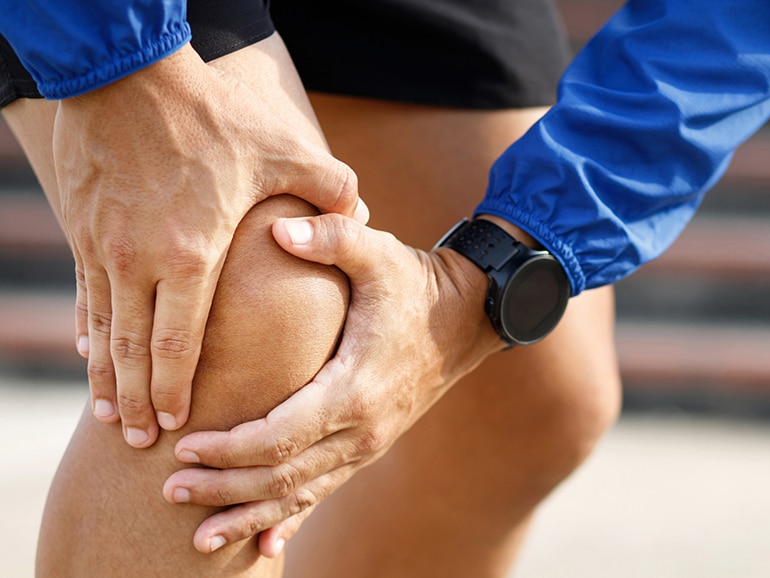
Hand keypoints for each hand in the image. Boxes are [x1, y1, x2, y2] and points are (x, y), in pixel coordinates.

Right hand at [54, 43, 366, 447]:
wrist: (127, 71)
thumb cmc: (210, 115)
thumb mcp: (281, 148)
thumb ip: (328, 188)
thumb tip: (361, 212)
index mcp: (191, 252)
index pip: (180, 341)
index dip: (175, 388)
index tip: (177, 423)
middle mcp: (138, 260)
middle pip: (133, 350)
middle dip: (136, 400)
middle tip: (140, 440)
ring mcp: (103, 245)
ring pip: (101, 329)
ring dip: (105, 377)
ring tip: (110, 416)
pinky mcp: (83, 226)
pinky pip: (83, 292)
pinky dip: (87, 329)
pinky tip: (89, 354)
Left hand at [163, 214, 504, 554]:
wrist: (467, 317)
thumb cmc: (415, 283)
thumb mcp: (379, 252)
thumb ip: (333, 236)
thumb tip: (278, 229)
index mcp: (355, 387)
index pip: (282, 435)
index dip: (230, 449)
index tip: (185, 446)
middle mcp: (362, 428)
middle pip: (283, 477)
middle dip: (224, 489)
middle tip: (169, 492)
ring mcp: (367, 443)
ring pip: (302, 495)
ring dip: (249, 516)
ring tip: (200, 538)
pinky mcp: (369, 446)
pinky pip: (325, 492)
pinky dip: (291, 520)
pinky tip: (264, 547)